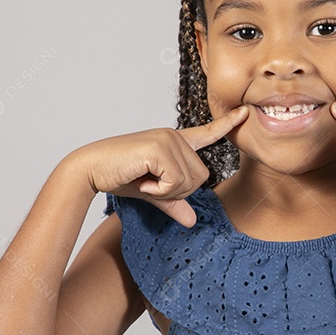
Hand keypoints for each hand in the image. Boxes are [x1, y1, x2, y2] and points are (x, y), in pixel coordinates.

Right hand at [72, 106, 248, 226]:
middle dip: (177, 190)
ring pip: (190, 181)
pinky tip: (141, 180)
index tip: (245, 112)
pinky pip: (175, 181)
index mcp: (174, 141)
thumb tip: (192, 222)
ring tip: (143, 179)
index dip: (227, 124)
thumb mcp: (152, 192)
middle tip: (150, 183)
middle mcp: (174, 136)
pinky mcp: (160, 148)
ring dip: (165, 191)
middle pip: (201, 177)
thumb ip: (174, 203)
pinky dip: (158, 189)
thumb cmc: (118, 176)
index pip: (207, 133)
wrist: (90, 170)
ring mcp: (168, 139)